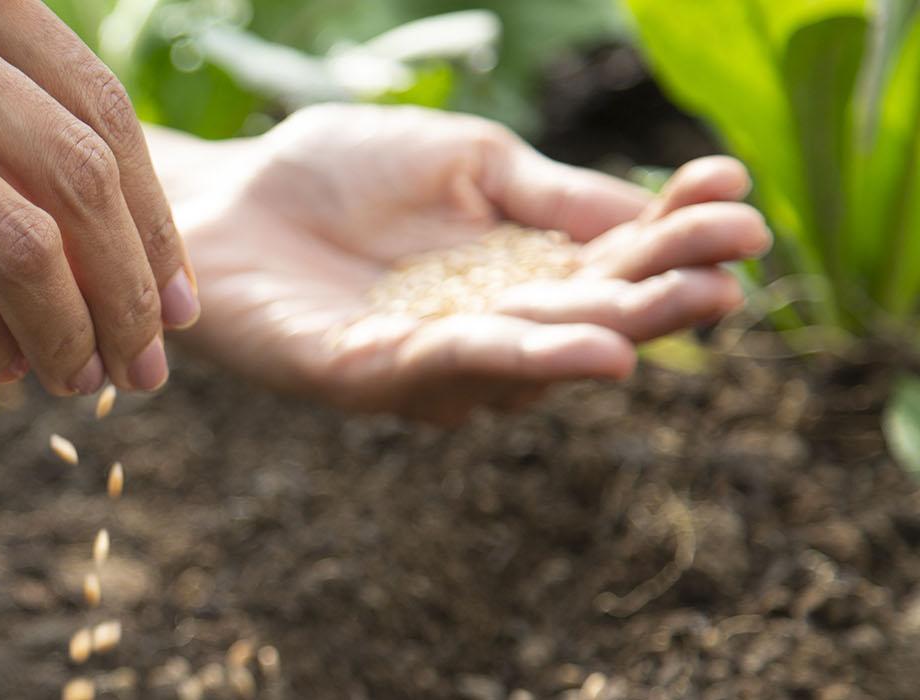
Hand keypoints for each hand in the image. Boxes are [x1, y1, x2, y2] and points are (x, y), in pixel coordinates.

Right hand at [0, 0, 196, 393]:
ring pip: (22, 237)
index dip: (151, 206)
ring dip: (76, 326)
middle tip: (155, 353)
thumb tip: (66, 202)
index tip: (170, 282)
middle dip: (133, 279)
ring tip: (90, 379)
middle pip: (79, 169)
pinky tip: (5, 370)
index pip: (94, 100)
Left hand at [164, 104, 770, 423]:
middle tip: (731, 270)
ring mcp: (427, 361)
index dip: (679, 232)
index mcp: (522, 269)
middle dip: (662, 294)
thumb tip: (655, 211)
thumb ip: (548, 193)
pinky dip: (510, 357)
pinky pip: (441, 371)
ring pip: (527, 359)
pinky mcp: (359, 378)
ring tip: (666, 316)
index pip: (617, 259)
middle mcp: (488, 327)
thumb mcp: (466, 161)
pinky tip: (578, 348)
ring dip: (599, 335)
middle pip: (589, 320)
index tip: (737, 194)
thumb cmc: (338, 171)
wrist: (221, 192)